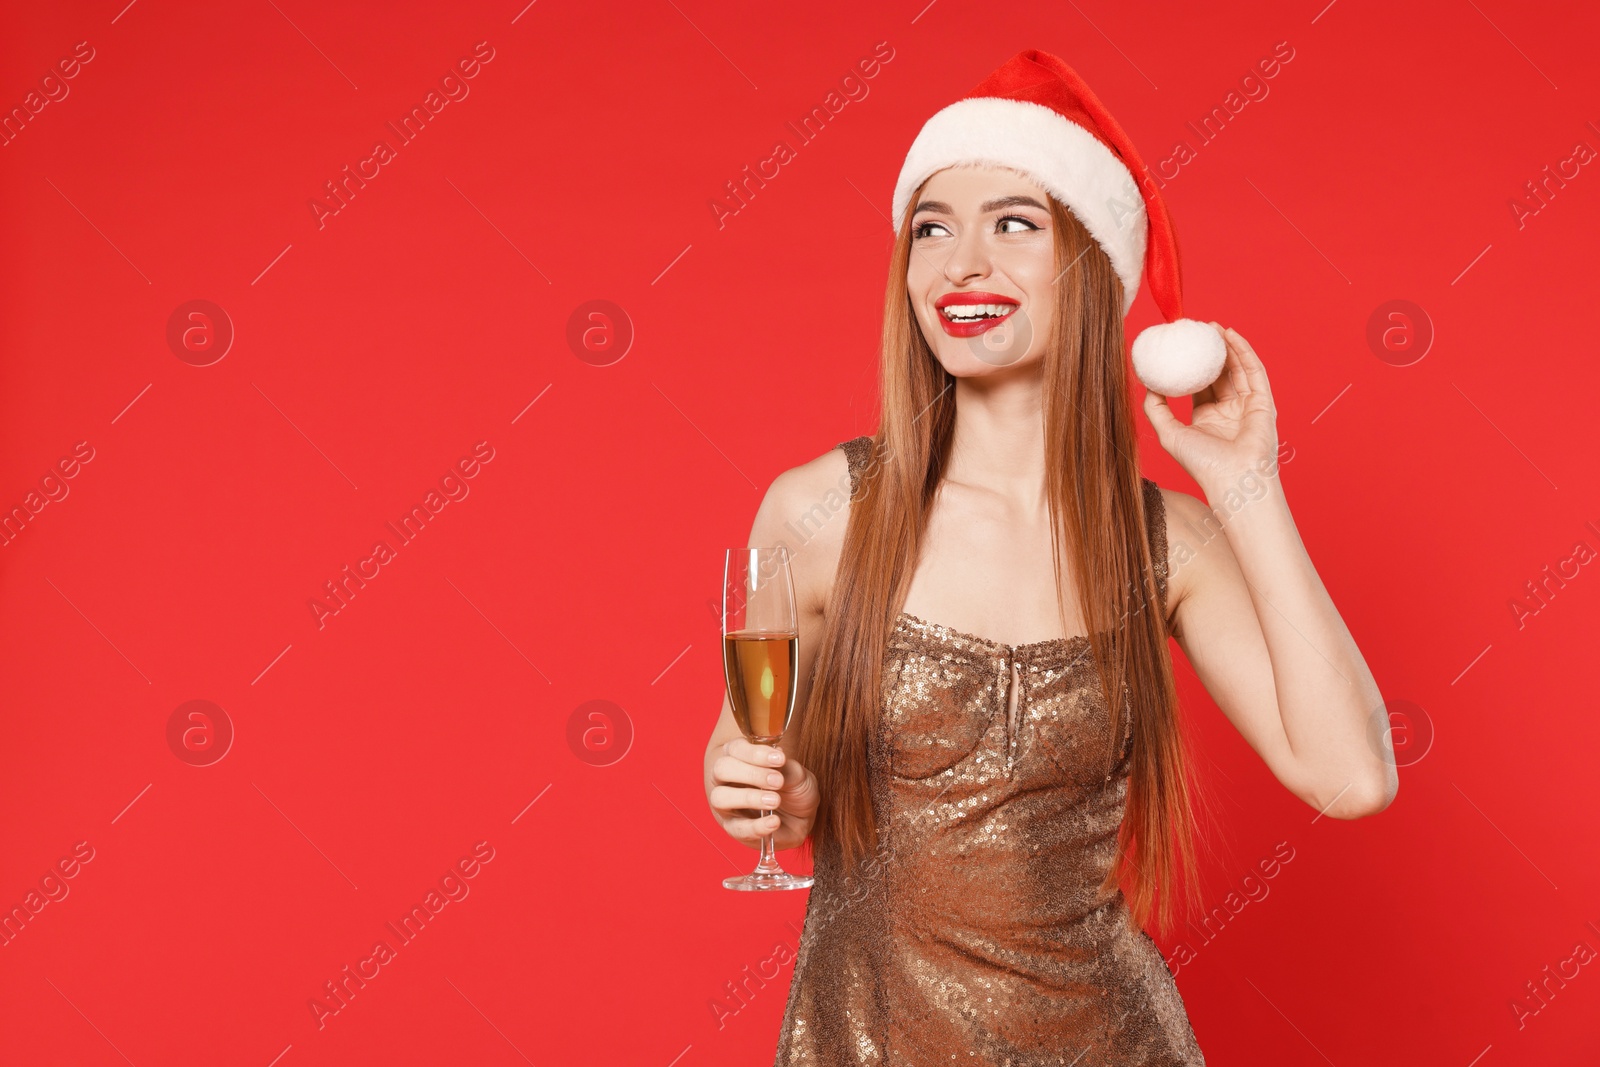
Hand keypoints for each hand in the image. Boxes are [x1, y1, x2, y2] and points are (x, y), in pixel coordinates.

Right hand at [709, 738, 818, 851]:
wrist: (800, 819)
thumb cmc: (792, 789)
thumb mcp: (797, 774)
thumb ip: (786, 767)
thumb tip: (777, 758)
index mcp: (738, 757)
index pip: (736, 748)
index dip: (756, 753)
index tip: (780, 759)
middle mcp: (726, 779)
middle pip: (721, 769)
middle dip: (751, 774)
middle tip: (778, 781)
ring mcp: (726, 805)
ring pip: (720, 798)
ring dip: (748, 798)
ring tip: (775, 801)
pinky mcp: (734, 829)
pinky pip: (737, 829)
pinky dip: (757, 826)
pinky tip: (774, 821)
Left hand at [1143, 323, 1279, 492]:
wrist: (1234, 479)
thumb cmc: (1202, 463)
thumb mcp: (1168, 433)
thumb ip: (1155, 408)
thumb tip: (1147, 383)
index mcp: (1206, 419)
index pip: (1199, 385)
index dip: (1191, 365)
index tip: (1179, 346)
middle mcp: (1228, 411)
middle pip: (1219, 374)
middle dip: (1209, 351)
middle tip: (1196, 329)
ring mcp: (1247, 406)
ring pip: (1237, 369)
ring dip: (1226, 346)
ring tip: (1212, 327)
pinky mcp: (1264, 402)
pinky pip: (1254, 371)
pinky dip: (1244, 352)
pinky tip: (1230, 335)